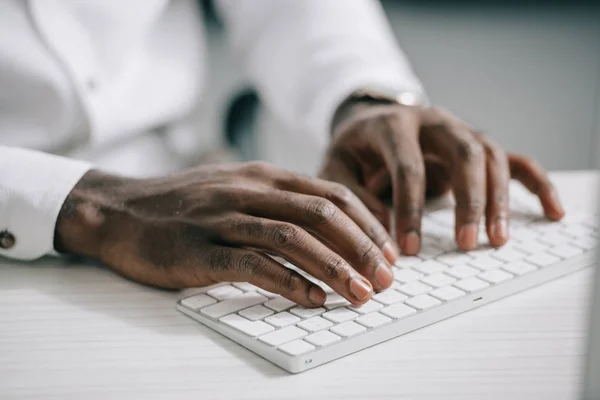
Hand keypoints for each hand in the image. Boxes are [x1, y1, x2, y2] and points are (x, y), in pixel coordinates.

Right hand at [54, 162, 398, 306]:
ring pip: (293, 237)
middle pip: (321, 213)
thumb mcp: (236, 188)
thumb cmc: (184, 206)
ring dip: (334, 267)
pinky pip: (254, 265)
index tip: (388, 253)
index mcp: (263, 175)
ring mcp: (223, 217)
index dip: (366, 224)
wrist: (120, 211)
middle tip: (387, 279)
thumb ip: (277, 202)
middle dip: (361, 248)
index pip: (331, 194)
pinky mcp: (201, 249)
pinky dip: (289, 283)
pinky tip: (312, 299)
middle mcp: (248, 190)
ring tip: (361, 294)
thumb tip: (327, 229)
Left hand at [320, 101, 564, 254]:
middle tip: (464, 243)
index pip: (408, 165)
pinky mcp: (476, 144)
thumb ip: (351, 195)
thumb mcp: (335, 167)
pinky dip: (537, 185)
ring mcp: (460, 130)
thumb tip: (378, 231)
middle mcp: (433, 121)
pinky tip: (553, 211)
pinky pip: (515, 160)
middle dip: (467, 200)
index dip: (409, 208)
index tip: (407, 249)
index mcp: (394, 124)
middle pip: (463, 153)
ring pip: (491, 157)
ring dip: (497, 200)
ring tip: (495, 240)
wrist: (370, 121)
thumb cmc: (353, 150)